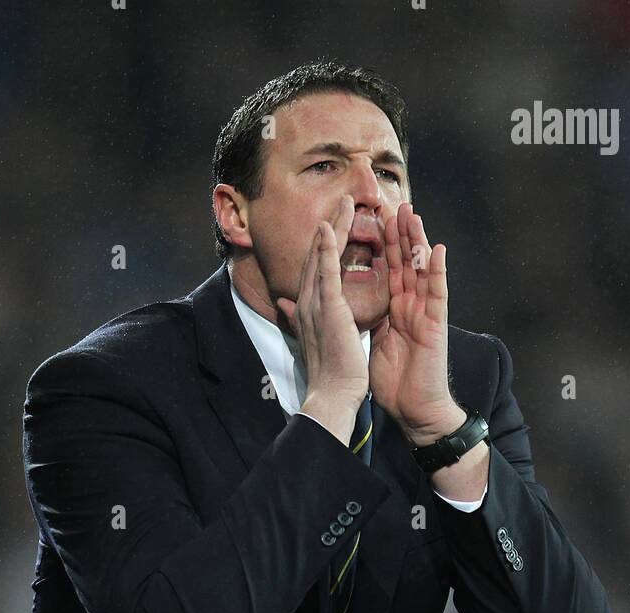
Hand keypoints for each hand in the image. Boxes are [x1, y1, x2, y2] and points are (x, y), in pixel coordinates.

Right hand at [277, 195, 368, 443]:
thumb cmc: (331, 374)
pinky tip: (329, 227)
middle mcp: (306, 303)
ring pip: (321, 257)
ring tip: (345, 201)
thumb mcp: (315, 339)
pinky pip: (325, 272)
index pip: (315, 269)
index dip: (324, 244)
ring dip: (332, 227)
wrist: (333, 395)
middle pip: (316, 256)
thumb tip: (284, 305)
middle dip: (330, 226)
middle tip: (343, 199)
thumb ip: (301, 318)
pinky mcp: (326, 308)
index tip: (335, 222)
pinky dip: (326, 249)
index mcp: (307, 310)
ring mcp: (314, 304)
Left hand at [369, 204, 461, 442]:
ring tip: (414, 215)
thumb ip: (364, 320)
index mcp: (395, 309)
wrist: (412, 409)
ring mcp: (425, 313)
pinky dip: (439, 271)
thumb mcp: (371, 343)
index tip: (373, 221)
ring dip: (418, 242)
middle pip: (405, 263)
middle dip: (400, 235)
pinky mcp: (435, 324)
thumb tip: (346, 306)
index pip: (387, 271)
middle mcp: (411, 306)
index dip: (382, 246)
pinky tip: (438, 250)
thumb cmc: (394, 382)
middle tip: (394, 205)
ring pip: (422, 270)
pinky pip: (438, 293)